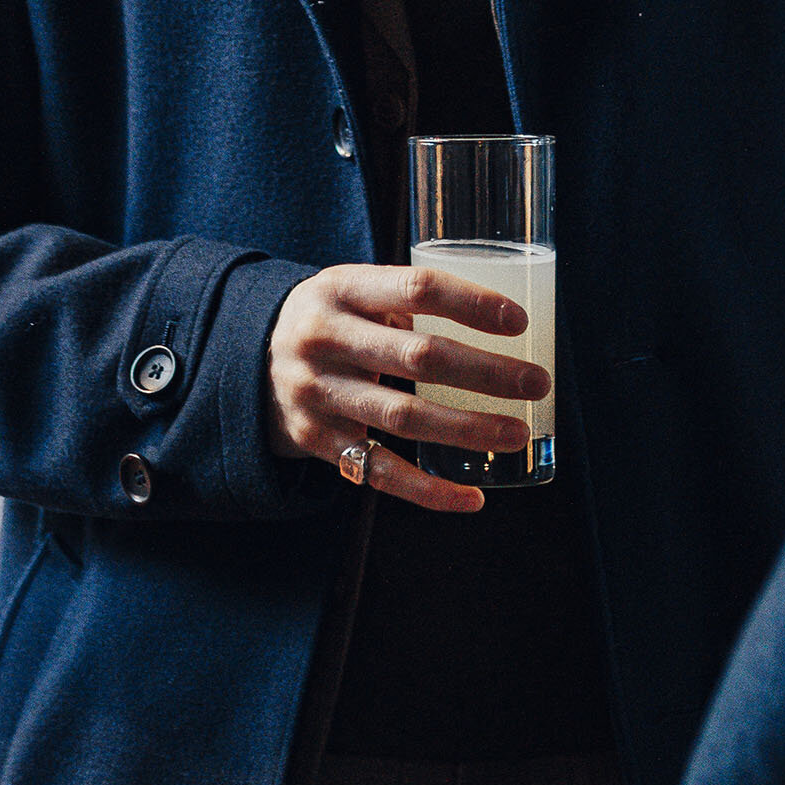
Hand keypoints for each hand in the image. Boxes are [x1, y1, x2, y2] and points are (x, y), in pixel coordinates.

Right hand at [265, 262, 550, 516]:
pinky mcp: (316, 442)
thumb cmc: (329, 318)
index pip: (416, 288)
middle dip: (485, 372)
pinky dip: (428, 490)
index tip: (519, 321)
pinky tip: (471, 497)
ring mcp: (318, 393)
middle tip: (536, 383)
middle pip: (418, 357)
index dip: (471, 303)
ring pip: (404, 418)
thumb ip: (404, 300)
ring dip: (467, 428)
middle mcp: (325, 338)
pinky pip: (379, 472)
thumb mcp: (351, 288)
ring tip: (517, 433)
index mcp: (341, 287)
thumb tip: (499, 323)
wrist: (248, 361)